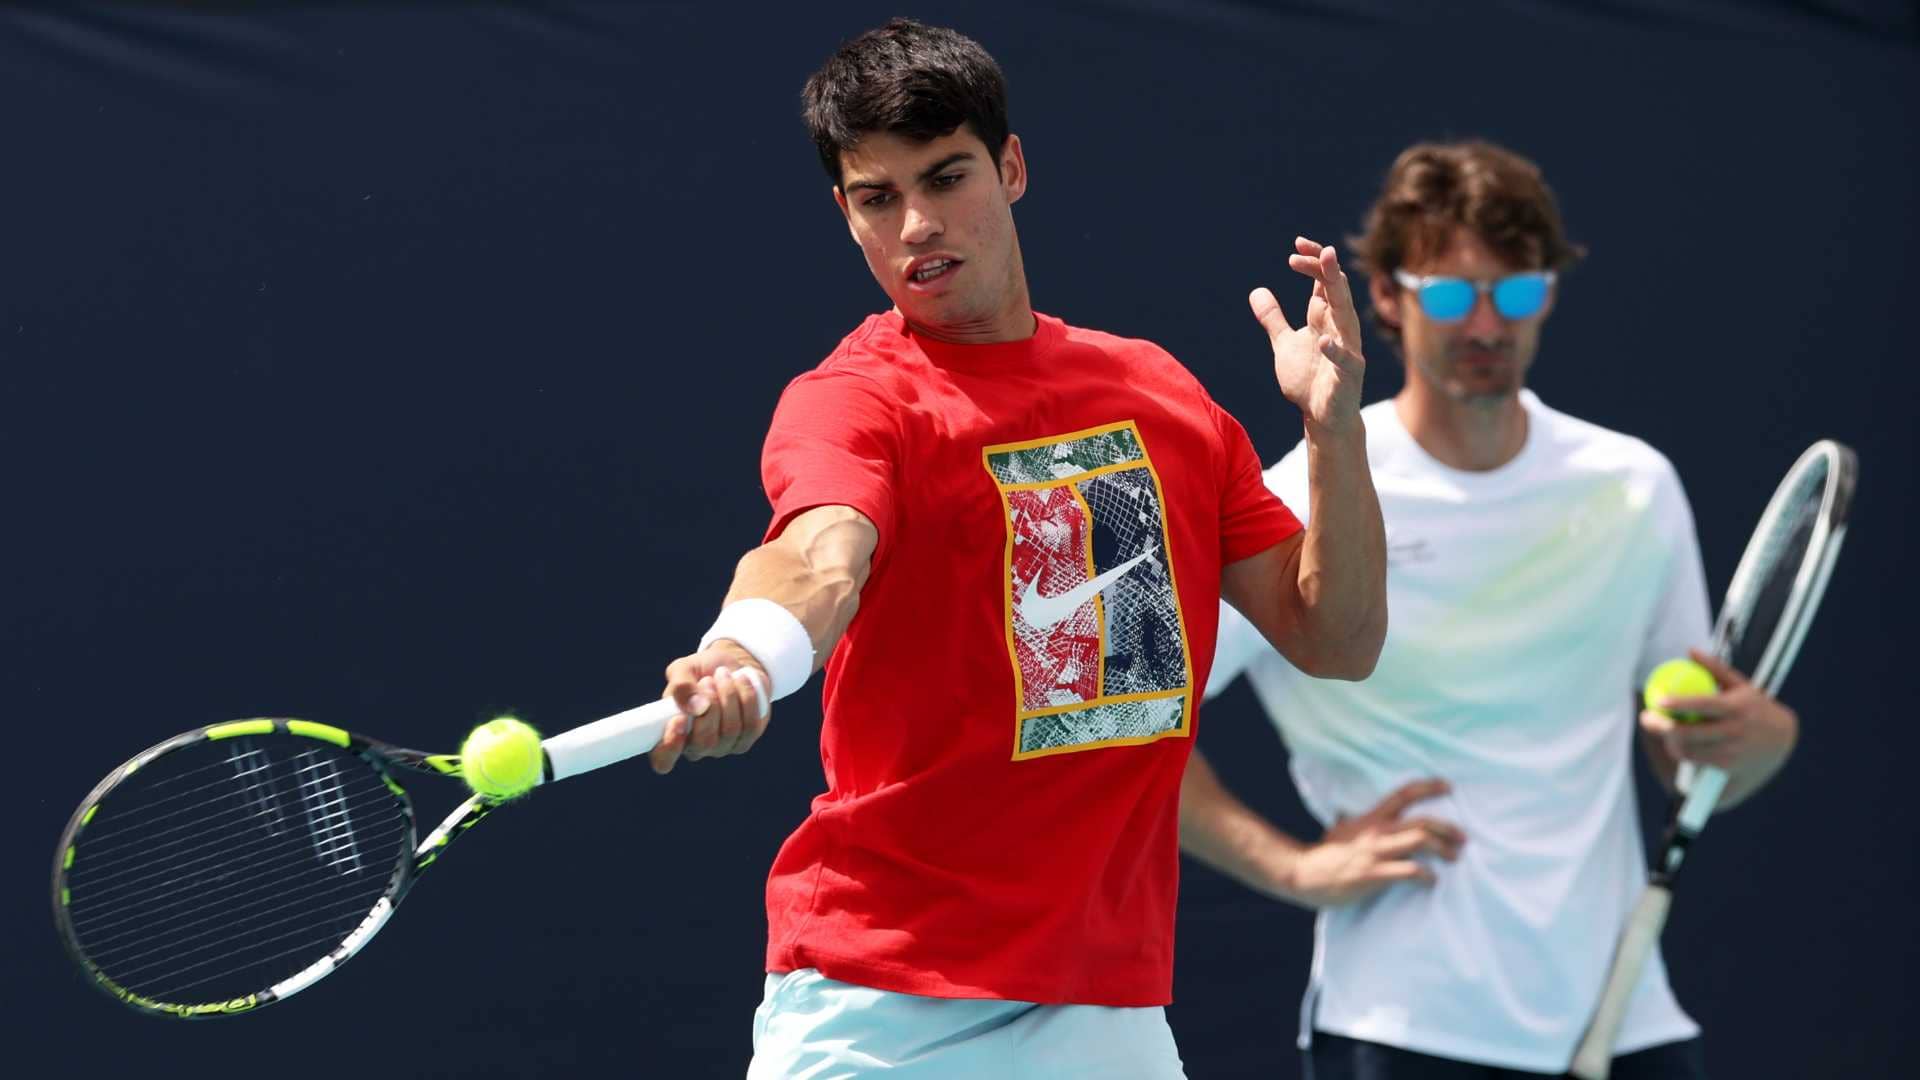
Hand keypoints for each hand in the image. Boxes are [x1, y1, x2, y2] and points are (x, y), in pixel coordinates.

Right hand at [649, 640, 770, 773]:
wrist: (731, 665)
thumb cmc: (700, 671)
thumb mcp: (683, 669)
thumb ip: (680, 686)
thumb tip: (695, 707)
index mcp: (671, 734)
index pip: (663, 760)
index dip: (670, 747)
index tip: (678, 719)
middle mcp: (696, 747)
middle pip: (704, 743)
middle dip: (710, 707)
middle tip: (707, 680)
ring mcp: (723, 746)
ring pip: (730, 731)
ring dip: (728, 696)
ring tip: (722, 674)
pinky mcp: (746, 738)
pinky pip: (750, 724)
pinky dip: (747, 697)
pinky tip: (740, 680)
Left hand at [1249, 236, 1366, 434]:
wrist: (1322, 417)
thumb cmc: (1309, 379)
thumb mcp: (1284, 344)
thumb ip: (1273, 318)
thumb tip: (1256, 291)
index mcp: (1326, 317)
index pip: (1324, 281)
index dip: (1313, 261)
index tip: (1297, 244)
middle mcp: (1340, 328)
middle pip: (1337, 291)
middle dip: (1328, 269)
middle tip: (1321, 248)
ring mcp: (1348, 350)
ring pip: (1347, 315)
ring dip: (1338, 292)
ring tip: (1329, 268)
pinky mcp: (1350, 375)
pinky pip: (1346, 359)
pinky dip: (1335, 350)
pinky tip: (1323, 340)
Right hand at [1289, 779, 1463, 907]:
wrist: (1304, 873)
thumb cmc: (1324, 854)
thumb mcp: (1340, 829)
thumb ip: (1352, 821)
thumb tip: (1347, 813)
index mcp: (1370, 818)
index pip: (1403, 794)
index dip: (1428, 787)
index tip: (1448, 786)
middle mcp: (1376, 831)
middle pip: (1421, 821)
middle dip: (1448, 827)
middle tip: (1463, 837)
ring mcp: (1376, 853)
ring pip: (1421, 842)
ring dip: (1444, 849)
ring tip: (1454, 857)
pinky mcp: (1375, 874)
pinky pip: (1410, 872)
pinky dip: (1427, 876)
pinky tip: (1432, 881)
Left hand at [1639, 649, 1797, 774]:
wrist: (1784, 740)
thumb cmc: (1756, 707)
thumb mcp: (1742, 686)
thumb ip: (1716, 668)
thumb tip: (1690, 651)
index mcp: (1736, 707)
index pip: (1704, 705)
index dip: (1679, 704)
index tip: (1658, 701)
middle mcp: (1735, 731)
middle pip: (1689, 733)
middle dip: (1661, 727)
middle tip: (1647, 719)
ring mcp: (1733, 753)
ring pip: (1689, 751)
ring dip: (1670, 742)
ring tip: (1664, 732)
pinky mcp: (1730, 769)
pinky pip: (1697, 764)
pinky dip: (1684, 755)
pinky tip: (1678, 746)